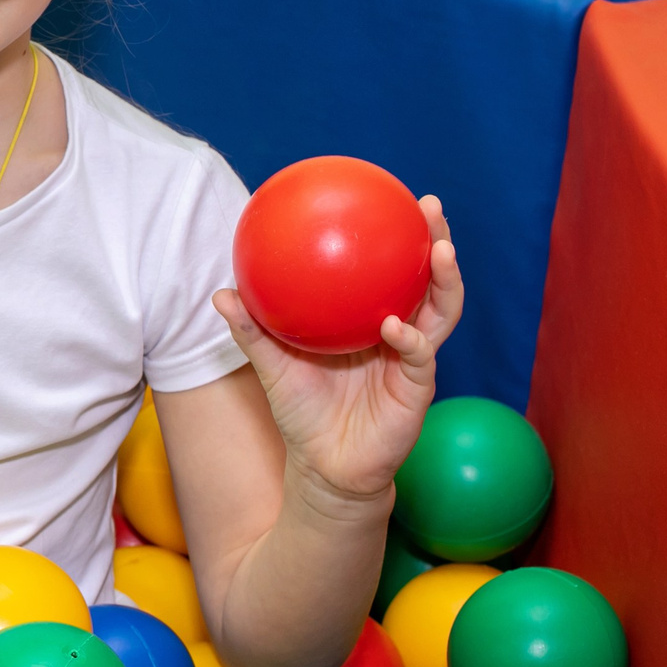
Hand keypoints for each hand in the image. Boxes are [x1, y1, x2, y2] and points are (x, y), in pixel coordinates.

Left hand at [211, 196, 464, 502]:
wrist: (325, 468)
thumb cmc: (303, 414)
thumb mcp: (272, 367)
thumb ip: (252, 330)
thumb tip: (221, 292)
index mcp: (371, 321)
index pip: (393, 270)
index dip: (398, 237)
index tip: (393, 197)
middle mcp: (400, 334)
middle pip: (429, 280)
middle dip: (437, 242)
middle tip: (429, 208)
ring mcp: (413, 360)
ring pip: (441, 312)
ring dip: (445, 280)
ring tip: (441, 251)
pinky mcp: (417, 390)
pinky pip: (420, 357)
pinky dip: (410, 339)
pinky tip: (395, 326)